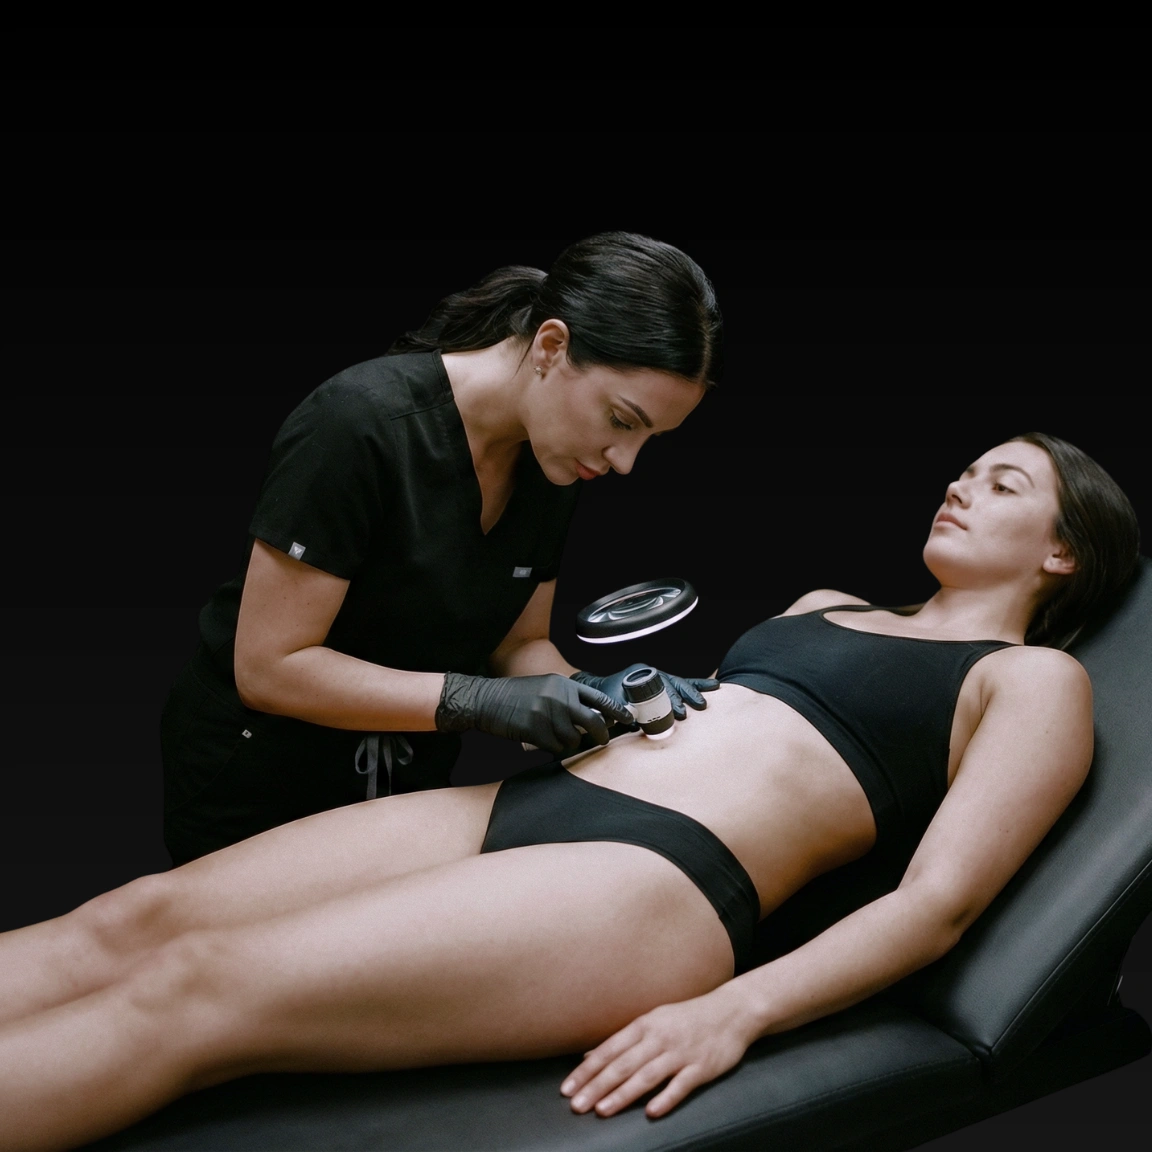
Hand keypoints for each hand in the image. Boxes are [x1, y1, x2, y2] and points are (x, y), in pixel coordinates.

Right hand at [435, 672, 633, 755]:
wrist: (485, 700)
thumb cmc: (514, 696)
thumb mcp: (544, 687)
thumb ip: (566, 697)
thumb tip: (592, 716)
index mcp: (563, 684)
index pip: (599, 698)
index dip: (616, 711)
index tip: (628, 720)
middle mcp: (559, 697)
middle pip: (593, 722)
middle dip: (601, 735)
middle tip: (601, 741)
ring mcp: (547, 714)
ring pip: (574, 739)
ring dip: (568, 744)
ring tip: (555, 738)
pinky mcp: (536, 730)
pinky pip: (556, 748)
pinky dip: (552, 749)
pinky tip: (542, 742)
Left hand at [560, 989, 753, 1118]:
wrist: (731, 1010)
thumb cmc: (687, 1018)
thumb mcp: (653, 1021)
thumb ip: (623, 1040)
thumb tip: (589, 1055)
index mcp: (645, 1025)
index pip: (609, 1050)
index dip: (587, 1070)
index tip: (567, 1088)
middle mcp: (659, 1038)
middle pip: (623, 1064)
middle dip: (597, 1086)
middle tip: (576, 1105)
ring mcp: (681, 1053)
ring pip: (647, 1075)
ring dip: (623, 1094)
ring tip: (602, 1110)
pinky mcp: (702, 1067)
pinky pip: (681, 1085)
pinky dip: (666, 1098)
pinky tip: (651, 1112)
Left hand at [571, 665, 719, 721]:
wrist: (602, 688)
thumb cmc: (607, 695)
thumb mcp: (613, 703)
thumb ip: (623, 711)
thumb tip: (634, 721)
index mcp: (640, 674)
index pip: (660, 686)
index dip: (671, 700)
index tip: (679, 712)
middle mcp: (652, 673)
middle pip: (674, 683)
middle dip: (687, 695)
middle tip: (698, 706)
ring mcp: (659, 677)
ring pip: (681, 682)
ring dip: (696, 690)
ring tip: (710, 695)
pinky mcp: (664, 684)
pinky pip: (683, 683)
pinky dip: (697, 685)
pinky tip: (714, 686)